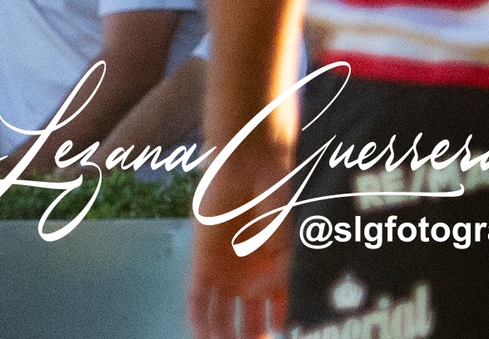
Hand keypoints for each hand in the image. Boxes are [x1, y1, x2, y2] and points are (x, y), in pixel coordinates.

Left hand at [188, 137, 292, 338]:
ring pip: (221, 317)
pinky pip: (197, 299)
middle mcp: (248, 275)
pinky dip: (200, 322)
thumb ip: (280, 283)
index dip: (277, 328)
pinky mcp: (202, 262)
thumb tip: (262, 308)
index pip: (275, 312)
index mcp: (274, 271)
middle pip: (247, 321)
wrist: (252, 167)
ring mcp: (224, 270)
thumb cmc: (278, 202)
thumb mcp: (291, 247)